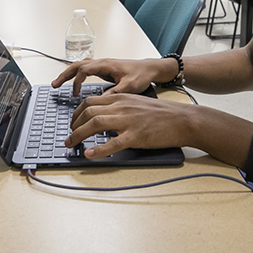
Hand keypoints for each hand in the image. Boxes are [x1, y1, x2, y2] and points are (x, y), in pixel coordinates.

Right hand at [52, 57, 175, 95]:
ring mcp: (102, 64)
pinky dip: (76, 74)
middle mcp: (102, 62)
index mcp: (106, 64)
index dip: (77, 81)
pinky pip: (85, 69)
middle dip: (64, 75)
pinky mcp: (103, 69)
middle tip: (54, 85)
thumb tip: (102, 100)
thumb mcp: (130, 86)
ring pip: (79, 65)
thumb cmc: (141, 75)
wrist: (150, 68)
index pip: (84, 69)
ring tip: (57, 84)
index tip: (75, 94)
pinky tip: (73, 82)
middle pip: (77, 65)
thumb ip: (116, 92)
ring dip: (68, 74)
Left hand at [66, 93, 195, 157]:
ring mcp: (128, 121)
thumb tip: (102, 118)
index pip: (89, 101)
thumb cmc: (162, 114)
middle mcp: (121, 106)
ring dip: (78, 135)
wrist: (183, 119)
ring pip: (95, 124)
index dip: (76, 113)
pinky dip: (98, 149)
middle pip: (88, 111)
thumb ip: (119, 108)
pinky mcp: (136, 136)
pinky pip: (113, 143)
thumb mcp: (136, 103)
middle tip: (68, 137)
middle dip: (73, 125)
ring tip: (71, 144)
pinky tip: (89, 154)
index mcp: (120, 98)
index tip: (72, 123)